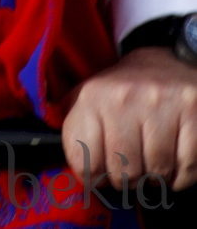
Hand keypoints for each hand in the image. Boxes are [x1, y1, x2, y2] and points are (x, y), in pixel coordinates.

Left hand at [63, 47, 196, 191]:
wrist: (169, 62)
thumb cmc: (126, 90)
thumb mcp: (90, 96)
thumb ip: (71, 125)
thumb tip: (56, 159)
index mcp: (93, 96)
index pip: (84, 163)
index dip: (93, 176)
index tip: (101, 170)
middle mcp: (124, 99)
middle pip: (123, 174)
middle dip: (128, 177)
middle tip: (133, 161)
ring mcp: (161, 106)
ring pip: (156, 174)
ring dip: (156, 175)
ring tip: (153, 154)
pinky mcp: (192, 114)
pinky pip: (185, 171)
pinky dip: (181, 173)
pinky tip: (174, 153)